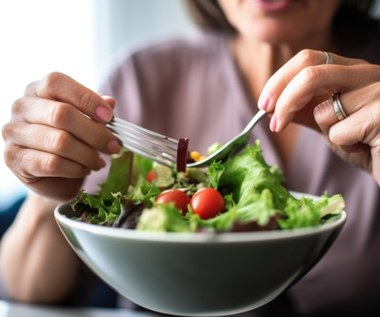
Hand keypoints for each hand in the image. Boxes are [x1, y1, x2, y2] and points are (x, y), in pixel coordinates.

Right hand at [2, 72, 120, 200]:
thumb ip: (95, 111)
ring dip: (87, 154)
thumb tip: (110, 102)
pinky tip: (84, 170)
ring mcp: (15, 133)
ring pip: (60, 141)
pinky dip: (75, 168)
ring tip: (99, 161)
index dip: (86, 98)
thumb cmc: (71, 143)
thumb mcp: (85, 123)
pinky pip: (52, 163)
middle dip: (95, 133)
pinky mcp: (16, 159)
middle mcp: (22, 107)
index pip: (57, 83)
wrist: (53, 178)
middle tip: (113, 146)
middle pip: (61, 114)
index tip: (109, 117)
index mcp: (37, 90)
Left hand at [258, 49, 379, 184]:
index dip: (279, 81)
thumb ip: (306, 112)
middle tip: (274, 122)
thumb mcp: (331, 126)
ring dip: (328, 132)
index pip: (307, 59)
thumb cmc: (368, 146)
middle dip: (284, 99)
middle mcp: (367, 73)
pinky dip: (345, 145)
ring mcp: (379, 89)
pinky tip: (368, 146)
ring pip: (324, 108)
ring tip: (354, 139)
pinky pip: (340, 131)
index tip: (265, 105)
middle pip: (310, 72)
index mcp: (351, 70)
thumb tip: (273, 106)